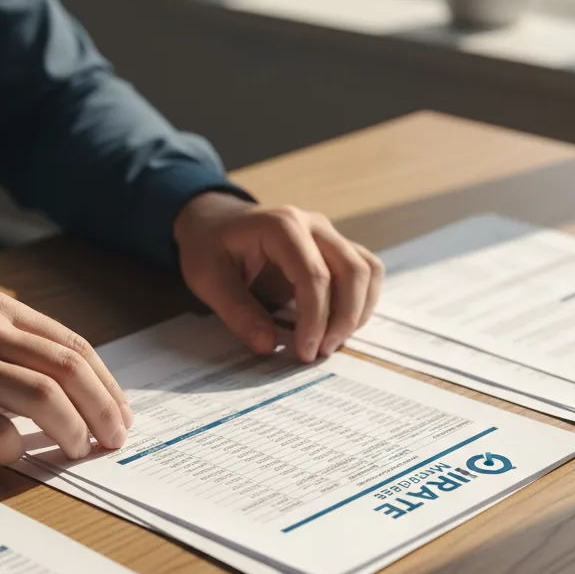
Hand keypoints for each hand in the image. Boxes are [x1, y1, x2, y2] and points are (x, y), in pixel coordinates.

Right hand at [0, 293, 131, 463]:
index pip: (75, 348)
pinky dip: (17, 449)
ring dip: (72, 430)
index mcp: (1, 312)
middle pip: (69, 371)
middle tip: (114, 439)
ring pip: (43, 398)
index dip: (108, 385)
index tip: (123, 415)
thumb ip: (23, 352)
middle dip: (104, 410)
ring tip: (78, 449)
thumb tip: (87, 395)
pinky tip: (17, 455)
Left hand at [174, 192, 384, 361]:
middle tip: (321, 352)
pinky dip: (363, 300)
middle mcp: (314, 225)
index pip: (315, 276)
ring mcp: (329, 233)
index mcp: (282, 225)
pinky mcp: (335, 247)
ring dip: (359, 311)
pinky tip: (340, 325)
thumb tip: (268, 345)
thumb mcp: (207, 277)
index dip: (315, 319)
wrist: (214, 221)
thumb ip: (237, 311)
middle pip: (353, 271)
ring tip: (333, 342)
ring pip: (367, 270)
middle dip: (344, 318)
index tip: (305, 352)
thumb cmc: (209, 246)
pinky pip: (366, 271)